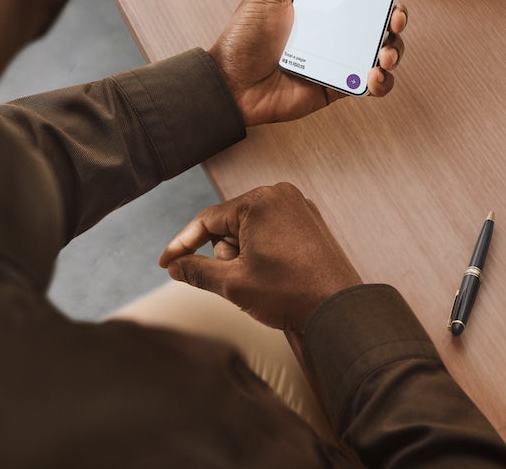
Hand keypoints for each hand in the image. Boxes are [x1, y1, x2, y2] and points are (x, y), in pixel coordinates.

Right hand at [158, 183, 361, 330]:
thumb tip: (176, 267)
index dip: (182, 244)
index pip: (207, 219)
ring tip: (265, 279)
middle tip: (243, 280)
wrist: (339, 310)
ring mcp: (298, 206)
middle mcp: (280, 194)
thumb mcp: (233, 284)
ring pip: (250, 229)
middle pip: (229, 224)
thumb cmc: (290, 294)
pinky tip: (275, 274)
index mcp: (259, 201)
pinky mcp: (309, 221)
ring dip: (245, 255)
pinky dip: (264, 251)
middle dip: (226, 254)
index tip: (166, 263)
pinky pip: (272, 231)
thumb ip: (197, 271)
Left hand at [208, 0, 407, 126]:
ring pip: (384, 52)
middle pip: (382, 20)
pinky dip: (381, 82)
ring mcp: (340, 59)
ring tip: (385, 53)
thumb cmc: (244, 38)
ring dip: (394, 50)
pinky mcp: (339, 86)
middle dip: (398, 17)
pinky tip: (372, 76)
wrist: (232, 85)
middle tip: (395, 17)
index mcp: (323, 5)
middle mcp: (336, 30)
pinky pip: (373, 86)